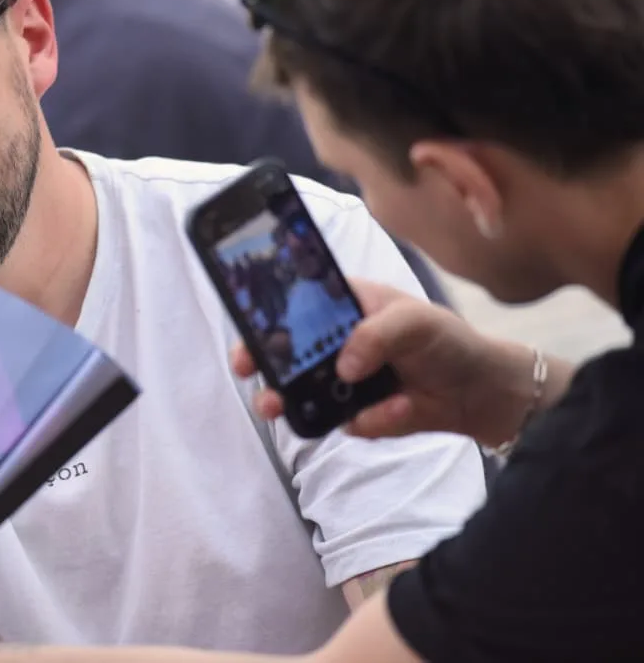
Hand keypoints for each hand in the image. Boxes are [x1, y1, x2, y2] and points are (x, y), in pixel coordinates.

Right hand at [233, 278, 534, 445]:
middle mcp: (335, 343)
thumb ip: (376, 335)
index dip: (263, 320)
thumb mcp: (415, 321)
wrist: (480, 392)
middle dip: (266, 372)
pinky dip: (374, 420)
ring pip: (303, 396)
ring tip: (289, 413)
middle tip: (258, 385)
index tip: (248, 339)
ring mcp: (342, 381)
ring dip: (297, 405)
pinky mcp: (358, 414)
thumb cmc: (446, 340)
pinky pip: (348, 422)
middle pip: (285, 355)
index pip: (293, 307)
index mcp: (342, 307)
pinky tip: (402, 408)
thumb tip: (344, 367)